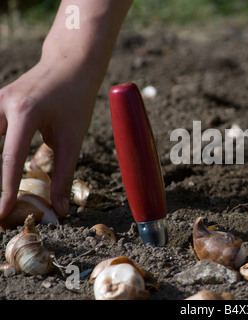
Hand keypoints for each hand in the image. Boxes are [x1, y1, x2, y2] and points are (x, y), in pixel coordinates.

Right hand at [0, 0, 132, 220]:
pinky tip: (3, 170)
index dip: (6, 190)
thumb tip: (60, 209)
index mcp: (25, 113)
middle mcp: (2, 105)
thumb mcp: (74, 137)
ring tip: (2, 193)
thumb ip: (64, 173)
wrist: (70, 64)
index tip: (1, 214)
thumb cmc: (76, 100)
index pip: (10, 160)